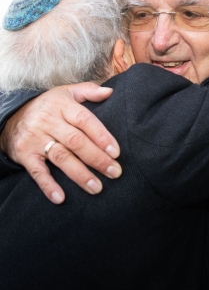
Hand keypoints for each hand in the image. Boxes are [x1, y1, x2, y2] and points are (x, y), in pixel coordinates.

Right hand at [1, 82, 121, 203]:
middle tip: (114, 172)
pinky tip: (60, 198)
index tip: (116, 152)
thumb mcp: (66, 92)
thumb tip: (110, 92)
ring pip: (61, 157)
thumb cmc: (48, 106)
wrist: (12, 116)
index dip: (102, 136)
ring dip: (80, 174)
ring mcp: (35, 138)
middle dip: (97, 158)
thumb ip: (88, 90)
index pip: (85, 120)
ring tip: (97, 187)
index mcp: (61, 105)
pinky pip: (37, 171)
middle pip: (76, 141)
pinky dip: (48, 185)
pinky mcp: (25, 154)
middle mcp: (48, 120)